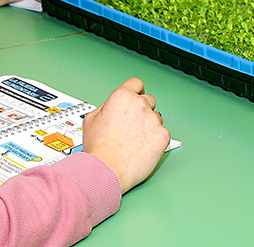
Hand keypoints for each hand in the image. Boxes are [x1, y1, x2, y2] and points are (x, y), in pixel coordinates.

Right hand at [82, 78, 170, 193]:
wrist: (107, 170)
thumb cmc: (98, 149)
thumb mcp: (91, 120)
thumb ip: (105, 108)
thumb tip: (112, 108)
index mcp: (122, 97)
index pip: (136, 84)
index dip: (135, 91)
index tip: (136, 97)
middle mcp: (140, 104)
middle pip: (149, 100)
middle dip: (143, 110)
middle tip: (134, 125)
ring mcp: (153, 120)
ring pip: (157, 117)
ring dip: (150, 125)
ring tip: (137, 140)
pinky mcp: (162, 136)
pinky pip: (162, 133)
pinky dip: (156, 140)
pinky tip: (143, 148)